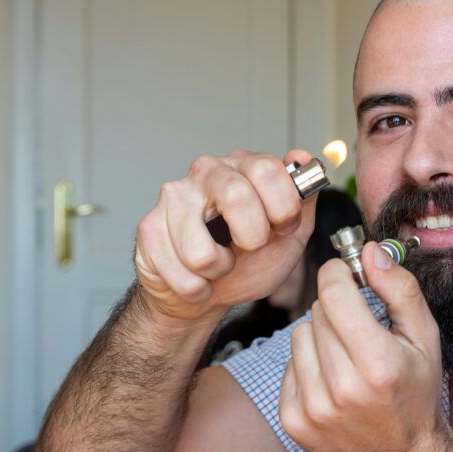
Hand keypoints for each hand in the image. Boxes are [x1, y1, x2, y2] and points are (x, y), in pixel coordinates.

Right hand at [134, 149, 317, 320]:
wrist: (206, 294)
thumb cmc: (248, 262)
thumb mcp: (291, 234)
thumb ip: (303, 200)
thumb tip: (303, 158)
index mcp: (244, 167)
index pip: (269, 170)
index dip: (284, 209)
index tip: (283, 227)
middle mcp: (207, 172)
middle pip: (236, 195)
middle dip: (253, 237)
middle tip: (250, 247)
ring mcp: (174, 197)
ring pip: (203, 249)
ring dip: (221, 269)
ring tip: (220, 263)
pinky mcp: (149, 227)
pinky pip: (182, 272)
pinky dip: (197, 288)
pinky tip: (196, 276)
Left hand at [278, 243, 446, 451]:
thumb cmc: (417, 391)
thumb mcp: (425, 337)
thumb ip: (399, 288)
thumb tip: (368, 251)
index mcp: (378, 364)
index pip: (334, 293)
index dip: (338, 273)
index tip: (347, 274)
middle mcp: (342, 388)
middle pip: (318, 312)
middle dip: (338, 309)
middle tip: (360, 328)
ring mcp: (314, 409)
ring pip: (298, 335)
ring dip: (321, 337)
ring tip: (347, 358)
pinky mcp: (294, 422)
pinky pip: (288, 366)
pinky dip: (308, 366)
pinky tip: (333, 382)